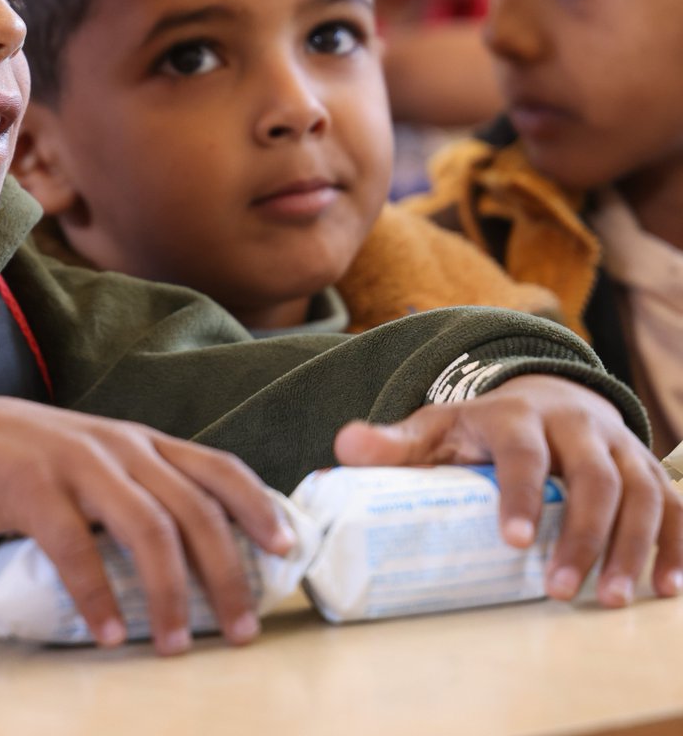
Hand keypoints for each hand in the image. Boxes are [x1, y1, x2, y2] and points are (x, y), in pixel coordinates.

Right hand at [0, 396, 293, 654]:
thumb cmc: (35, 461)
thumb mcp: (99, 461)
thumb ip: (139, 490)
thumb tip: (193, 556)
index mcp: (142, 442)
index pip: (217, 466)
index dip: (258, 505)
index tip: (286, 549)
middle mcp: (122, 447)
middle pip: (193, 509)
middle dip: (226, 572)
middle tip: (242, 628)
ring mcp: (80, 464)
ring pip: (147, 529)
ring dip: (169, 594)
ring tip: (176, 645)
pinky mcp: (36, 489)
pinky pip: (76, 549)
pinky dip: (97, 596)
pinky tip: (109, 633)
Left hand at [333, 374, 682, 607]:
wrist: (542, 393)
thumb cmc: (480, 425)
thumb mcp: (434, 426)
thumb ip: (394, 442)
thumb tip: (342, 447)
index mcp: (516, 414)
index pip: (521, 450)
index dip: (519, 492)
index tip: (513, 542)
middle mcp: (574, 424)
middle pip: (591, 476)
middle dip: (580, 534)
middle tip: (558, 590)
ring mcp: (617, 444)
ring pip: (641, 491)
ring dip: (630, 547)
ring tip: (608, 599)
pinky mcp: (646, 467)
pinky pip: (676, 503)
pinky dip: (677, 544)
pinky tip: (666, 588)